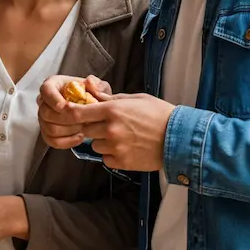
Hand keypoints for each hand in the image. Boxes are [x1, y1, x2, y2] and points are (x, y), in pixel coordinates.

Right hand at [37, 74, 112, 148]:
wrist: (94, 112)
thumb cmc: (93, 97)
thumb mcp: (99, 88)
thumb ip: (97, 85)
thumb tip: (90, 83)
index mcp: (54, 85)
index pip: (46, 90)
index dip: (53, 99)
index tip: (64, 106)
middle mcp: (46, 101)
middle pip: (46, 113)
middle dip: (66, 119)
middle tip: (82, 120)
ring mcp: (45, 118)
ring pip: (49, 128)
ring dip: (68, 131)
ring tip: (83, 128)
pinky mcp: (48, 132)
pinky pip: (52, 140)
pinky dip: (66, 142)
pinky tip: (79, 137)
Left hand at [39, 78, 173, 171]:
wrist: (180, 139)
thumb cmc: (159, 114)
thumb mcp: (135, 99)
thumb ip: (109, 97)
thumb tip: (89, 88)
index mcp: (112, 110)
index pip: (77, 113)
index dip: (70, 113)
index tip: (69, 113)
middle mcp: (110, 129)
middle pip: (85, 130)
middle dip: (91, 127)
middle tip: (105, 125)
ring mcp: (115, 147)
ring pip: (95, 145)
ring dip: (102, 142)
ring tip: (122, 137)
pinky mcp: (121, 162)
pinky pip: (106, 158)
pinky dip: (112, 155)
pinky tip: (127, 148)